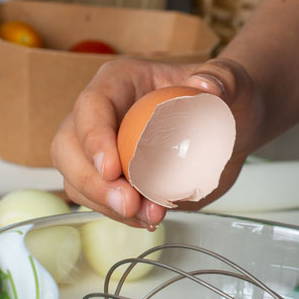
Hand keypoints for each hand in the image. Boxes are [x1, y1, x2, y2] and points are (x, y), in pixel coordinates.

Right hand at [49, 57, 263, 227]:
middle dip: (91, 181)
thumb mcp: (230, 81)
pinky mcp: (113, 178)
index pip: (91, 106)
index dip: (94, 138)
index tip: (113, 168)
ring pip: (77, 179)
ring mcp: (103, 148)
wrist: (230, 128)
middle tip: (128, 204)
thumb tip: (206, 85)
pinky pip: (100, 200)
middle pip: (69, 147)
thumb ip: (222, 78)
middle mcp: (102, 114)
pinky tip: (149, 219)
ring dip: (106, 205)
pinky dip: (122, 216)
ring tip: (150, 216)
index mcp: (119, 82)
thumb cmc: (223, 97)